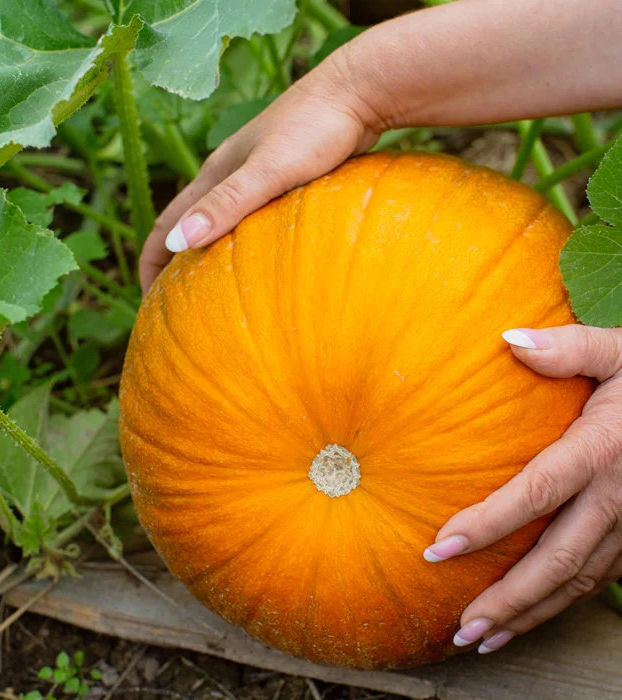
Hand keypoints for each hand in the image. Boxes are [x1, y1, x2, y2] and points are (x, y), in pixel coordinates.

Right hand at [138, 51, 386, 291]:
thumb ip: (226, 204)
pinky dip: (240, 245)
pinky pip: (249, 220)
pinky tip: (258, 263)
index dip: (150, 263)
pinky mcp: (283, 180)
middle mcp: (228, 176)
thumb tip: (178, 244)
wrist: (358, 92)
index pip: (166, 224)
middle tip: (176, 306)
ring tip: (211, 292)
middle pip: (189, 225)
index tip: (148, 302)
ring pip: (219, 222)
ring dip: (207, 254)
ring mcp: (255, 178)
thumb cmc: (314, 129)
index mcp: (214, 174)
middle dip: (175, 264)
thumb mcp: (267, 171)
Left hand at [424, 324, 621, 653]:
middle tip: (461, 627)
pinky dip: (563, 602)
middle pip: (557, 560)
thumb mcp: (619, 351)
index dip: (486, 526)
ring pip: (580, 581)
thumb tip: (510, 338)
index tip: (437, 549)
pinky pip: (600, 578)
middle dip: (508, 599)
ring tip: (486, 637)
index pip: (534, 495)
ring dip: (533, 614)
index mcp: (601, 451)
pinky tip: (533, 613)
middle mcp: (619, 497)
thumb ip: (568, 347)